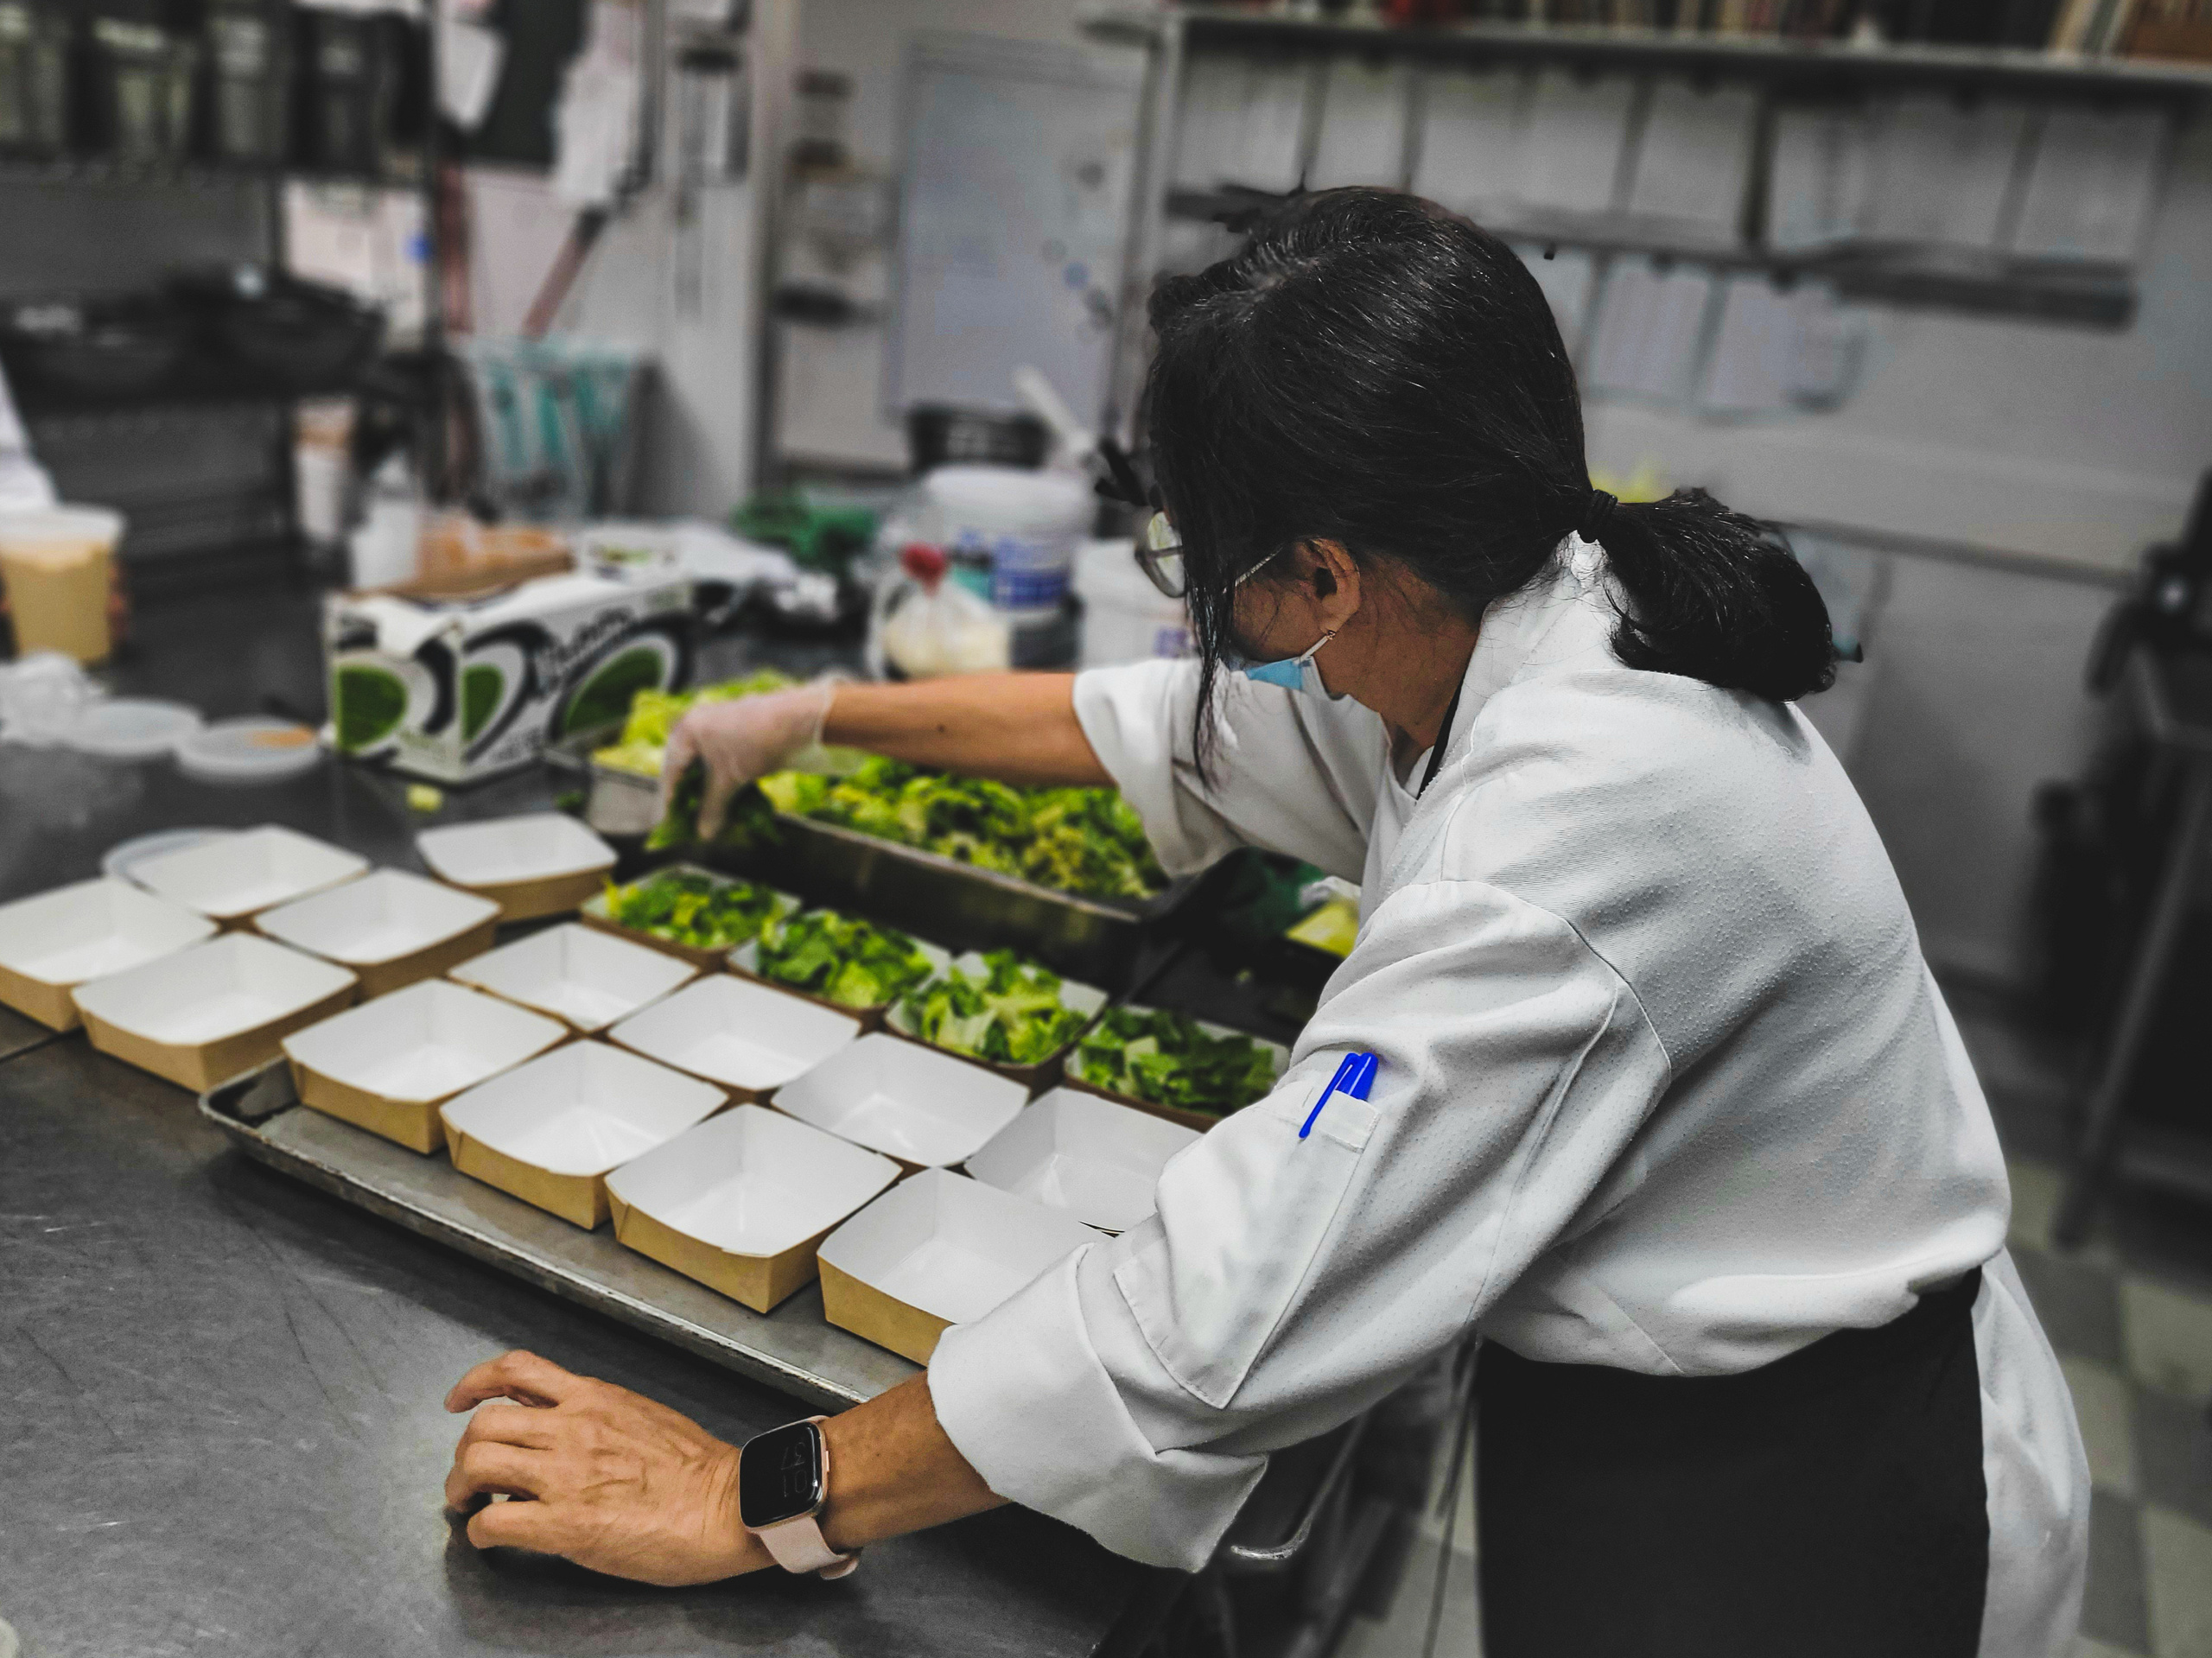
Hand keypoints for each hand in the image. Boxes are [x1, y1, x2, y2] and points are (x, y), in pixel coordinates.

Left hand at [443, 1349, 771, 1585]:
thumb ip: (596, 1415)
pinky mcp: (566, 1524)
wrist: (726, 1505)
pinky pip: (493, 1523)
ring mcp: (566, 1475)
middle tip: (470, 1476)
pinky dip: (478, 1533)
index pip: (514, 1370)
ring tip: (469, 1505)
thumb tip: (560, 1430)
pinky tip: (490, 1539)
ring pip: (477, 1464)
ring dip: (460, 1489)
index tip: (459, 1400)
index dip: (474, 1383)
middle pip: (483, 1423)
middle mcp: (571, 1428)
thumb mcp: (641, 1414)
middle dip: (464, 1452)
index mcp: (592, 1398)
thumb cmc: (697, 1469)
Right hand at [659, 682, 835, 839]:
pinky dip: (726, 785)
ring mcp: (721, 730)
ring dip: (711, 794)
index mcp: (687, 730)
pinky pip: (725, 766)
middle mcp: (700, 726)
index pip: (671, 772)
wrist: (801, 721)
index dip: (671, 800)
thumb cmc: (756, 744)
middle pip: (688, 770)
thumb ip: (712, 808)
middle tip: (693, 823)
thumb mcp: (730, 780)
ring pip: (708, 770)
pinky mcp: (741, 738)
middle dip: (693, 798)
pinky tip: (732, 803)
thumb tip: (704, 835)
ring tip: (714, 818)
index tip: (673, 824)